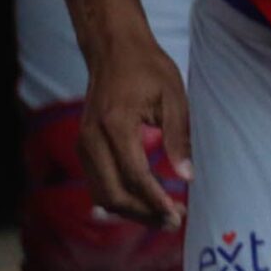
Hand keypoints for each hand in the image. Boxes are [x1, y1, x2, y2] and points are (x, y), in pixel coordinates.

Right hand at [80, 31, 191, 227]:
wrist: (114, 50)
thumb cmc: (148, 68)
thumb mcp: (174, 96)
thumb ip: (179, 137)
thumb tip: (187, 177)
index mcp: (115, 125)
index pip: (134, 175)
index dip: (155, 199)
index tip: (178, 213)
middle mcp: (92, 139)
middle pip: (113, 193)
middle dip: (143, 213)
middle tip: (174, 220)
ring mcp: (83, 144)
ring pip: (102, 194)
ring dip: (131, 210)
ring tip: (162, 216)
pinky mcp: (84, 147)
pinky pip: (98, 183)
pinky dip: (120, 197)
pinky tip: (144, 201)